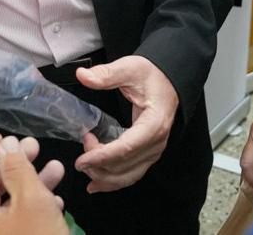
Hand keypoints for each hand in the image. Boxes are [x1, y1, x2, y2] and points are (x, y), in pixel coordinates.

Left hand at [0, 133, 66, 234]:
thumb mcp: (32, 200)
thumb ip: (18, 168)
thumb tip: (6, 145)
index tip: (2, 135)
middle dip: (13, 166)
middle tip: (34, 147)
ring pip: (7, 206)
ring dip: (31, 184)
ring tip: (56, 168)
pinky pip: (17, 224)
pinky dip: (34, 208)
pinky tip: (57, 199)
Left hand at [74, 56, 178, 192]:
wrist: (169, 80)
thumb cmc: (152, 76)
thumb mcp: (130, 68)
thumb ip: (106, 74)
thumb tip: (83, 76)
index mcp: (154, 123)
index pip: (127, 147)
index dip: (103, 156)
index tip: (82, 159)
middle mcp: (157, 142)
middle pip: (126, 165)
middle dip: (99, 164)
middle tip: (83, 148)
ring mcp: (154, 150)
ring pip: (128, 175)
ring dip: (104, 176)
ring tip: (85, 167)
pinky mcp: (149, 154)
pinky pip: (131, 174)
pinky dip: (113, 181)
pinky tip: (96, 183)